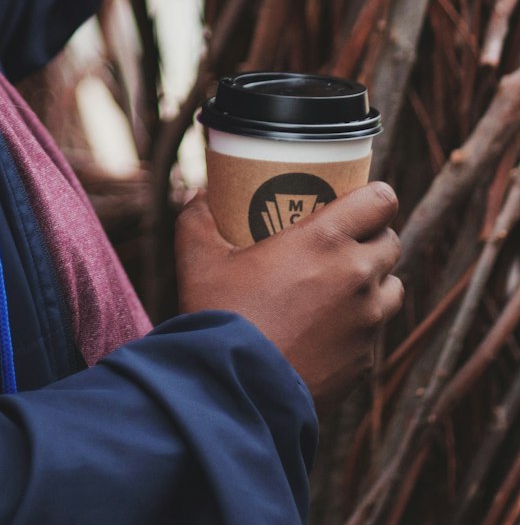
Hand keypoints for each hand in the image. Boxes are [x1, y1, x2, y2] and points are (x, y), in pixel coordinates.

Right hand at [175, 183, 402, 405]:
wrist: (236, 394)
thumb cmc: (221, 317)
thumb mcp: (198, 260)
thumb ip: (197, 220)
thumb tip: (199, 195)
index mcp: (326, 241)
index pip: (381, 201)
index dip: (377, 196)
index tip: (360, 198)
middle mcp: (358, 277)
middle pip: (392, 242)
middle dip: (374, 236)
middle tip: (344, 240)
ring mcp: (367, 323)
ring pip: (392, 288)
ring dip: (375, 280)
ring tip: (343, 284)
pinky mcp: (364, 361)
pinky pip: (373, 332)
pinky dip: (359, 325)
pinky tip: (327, 328)